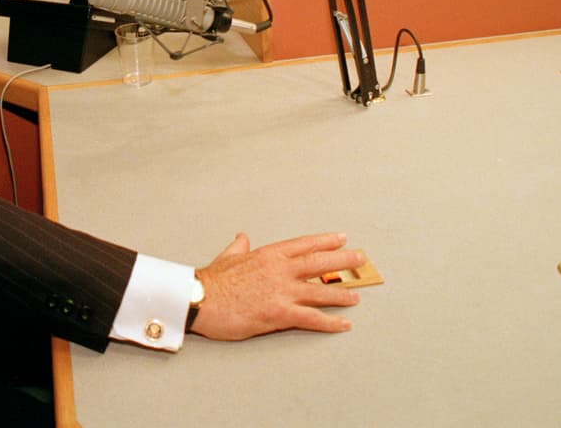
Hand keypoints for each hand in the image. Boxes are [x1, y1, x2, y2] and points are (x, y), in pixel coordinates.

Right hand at [190, 232, 363, 340]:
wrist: (200, 299)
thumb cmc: (211, 281)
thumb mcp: (227, 257)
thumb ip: (239, 247)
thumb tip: (243, 237)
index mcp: (269, 255)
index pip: (304, 244)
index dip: (325, 241)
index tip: (341, 238)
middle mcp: (280, 270)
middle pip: (319, 263)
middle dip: (343, 260)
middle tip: (360, 259)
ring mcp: (282, 291)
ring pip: (320, 291)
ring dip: (341, 294)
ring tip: (356, 296)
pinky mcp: (279, 313)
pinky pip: (311, 318)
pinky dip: (330, 322)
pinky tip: (343, 324)